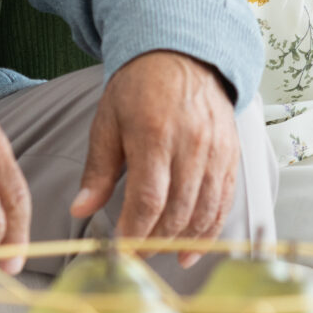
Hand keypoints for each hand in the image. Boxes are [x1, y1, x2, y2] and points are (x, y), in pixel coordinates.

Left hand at [74, 51, 238, 262]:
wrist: (183, 56)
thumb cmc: (140, 88)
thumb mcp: (108, 121)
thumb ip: (99, 169)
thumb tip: (81, 209)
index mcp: (154, 134)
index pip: (149, 199)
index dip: (135, 233)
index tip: (121, 250)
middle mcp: (191, 144)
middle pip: (178, 211)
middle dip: (155, 242)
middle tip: (136, 255)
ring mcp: (216, 150)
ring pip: (205, 211)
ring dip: (183, 241)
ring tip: (162, 254)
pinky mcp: (231, 154)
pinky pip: (224, 201)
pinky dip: (209, 230)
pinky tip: (191, 248)